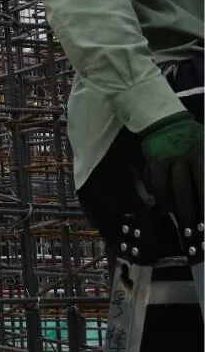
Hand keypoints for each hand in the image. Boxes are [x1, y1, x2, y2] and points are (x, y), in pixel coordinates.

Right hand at [140, 112, 203, 235]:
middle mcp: (184, 157)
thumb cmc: (194, 138)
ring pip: (169, 188)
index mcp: (202, 154)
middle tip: (196, 230)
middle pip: (186, 189)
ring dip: (175, 208)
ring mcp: (167, 160)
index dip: (204, 202)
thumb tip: (204, 195)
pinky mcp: (153, 162)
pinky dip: (160, 197)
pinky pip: (156, 184)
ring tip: (182, 225)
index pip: (204, 182)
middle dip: (191, 211)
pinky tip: (165, 208)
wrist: (165, 121)